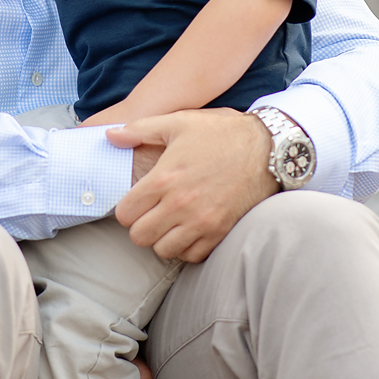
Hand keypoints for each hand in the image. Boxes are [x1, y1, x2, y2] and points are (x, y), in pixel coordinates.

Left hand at [106, 109, 274, 262]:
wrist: (268, 149)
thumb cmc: (221, 133)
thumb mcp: (179, 122)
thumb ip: (140, 129)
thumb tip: (111, 136)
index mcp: (164, 179)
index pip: (124, 214)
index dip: (127, 208)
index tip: (138, 201)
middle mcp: (180, 205)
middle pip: (139, 237)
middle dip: (142, 226)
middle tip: (152, 213)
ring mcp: (201, 222)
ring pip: (163, 250)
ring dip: (163, 238)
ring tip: (171, 222)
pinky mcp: (220, 233)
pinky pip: (191, 256)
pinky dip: (187, 247)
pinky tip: (190, 230)